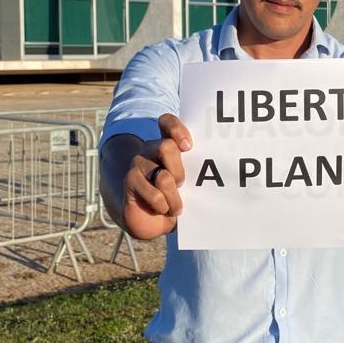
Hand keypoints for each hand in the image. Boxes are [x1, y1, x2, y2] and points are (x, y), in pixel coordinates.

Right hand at [121, 114, 192, 239]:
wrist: (151, 220)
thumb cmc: (175, 196)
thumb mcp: (189, 182)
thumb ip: (195, 170)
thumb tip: (213, 169)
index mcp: (167, 143)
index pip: (167, 122)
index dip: (177, 130)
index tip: (188, 147)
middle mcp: (151, 148)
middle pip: (166, 147)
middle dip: (179, 171)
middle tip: (182, 185)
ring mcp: (139, 163)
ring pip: (163, 176)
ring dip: (174, 196)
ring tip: (176, 207)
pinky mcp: (130, 180)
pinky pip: (155, 194)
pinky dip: (163, 206)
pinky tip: (163, 209)